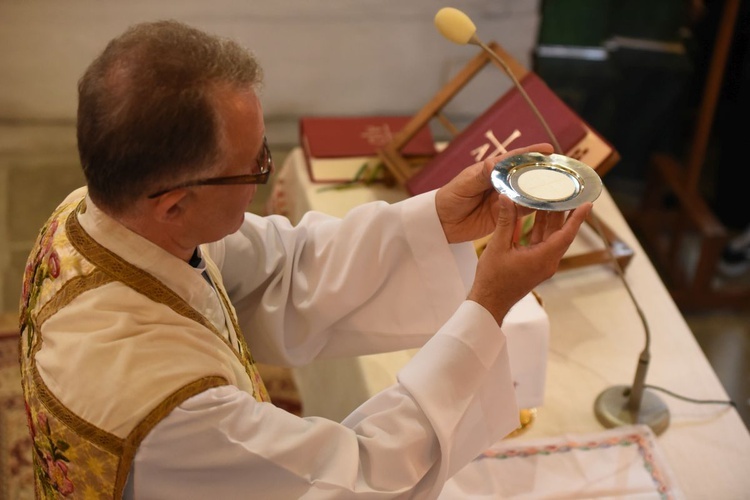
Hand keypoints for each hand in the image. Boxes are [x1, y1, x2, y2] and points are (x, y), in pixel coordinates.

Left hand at [435, 143, 553, 243]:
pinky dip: (534, 209)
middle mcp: (501, 183)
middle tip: (561, 172)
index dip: (531, 153)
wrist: (441, 224)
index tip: (548, 149)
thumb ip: (480, 176)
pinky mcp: (504, 216)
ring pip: (527, 194)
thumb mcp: (463, 185)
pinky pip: (522, 212)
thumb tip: (494, 163)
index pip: (514, 159)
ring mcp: (504, 200)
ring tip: (560, 190)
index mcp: (491, 170)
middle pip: (525, 176)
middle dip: (543, 173)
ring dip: (541, 192)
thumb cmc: (449, 198)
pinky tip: (547, 208)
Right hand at [468, 194, 591, 324]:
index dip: (578, 217)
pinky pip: (542, 244)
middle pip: (561, 234)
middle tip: (568, 193)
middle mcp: (548, 262)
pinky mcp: (535, 266)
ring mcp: (542, 265)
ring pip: (552, 238)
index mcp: (543, 258)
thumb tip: (506, 197)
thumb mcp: (497, 246)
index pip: (566, 234)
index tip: (588, 203)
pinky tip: (536, 216)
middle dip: (565, 213)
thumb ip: (505, 221)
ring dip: (551, 220)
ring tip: (552, 199)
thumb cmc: (493, 279)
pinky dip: (541, 230)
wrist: (489, 302)